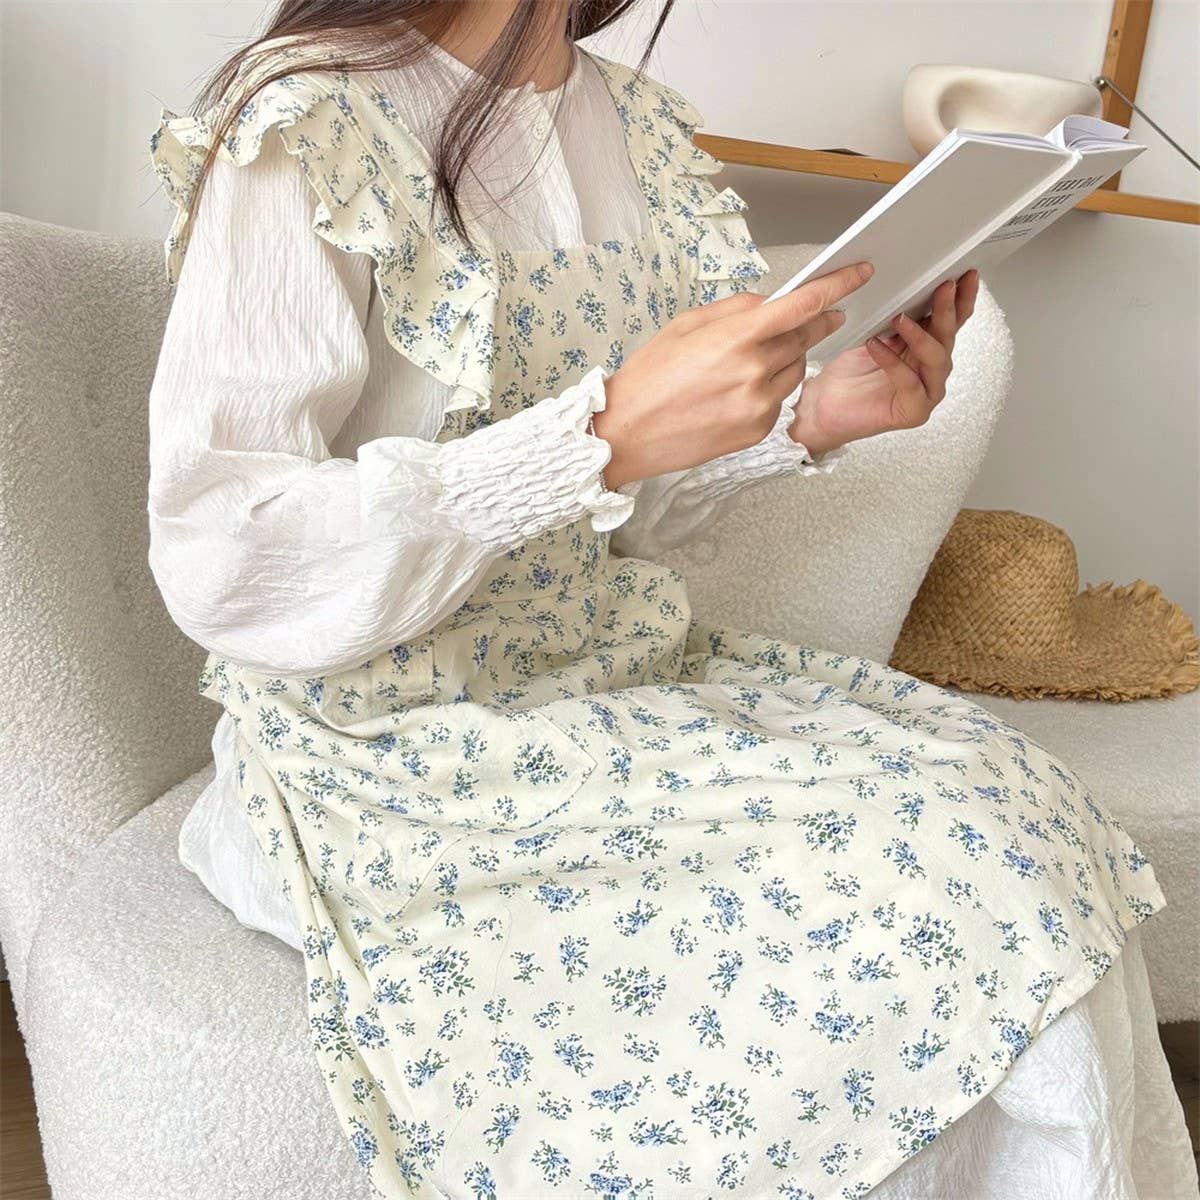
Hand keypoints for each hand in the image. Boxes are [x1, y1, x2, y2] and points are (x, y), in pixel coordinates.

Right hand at [593, 261, 874, 488]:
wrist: (627, 433)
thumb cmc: (649, 377)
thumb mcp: (685, 324)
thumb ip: (735, 309)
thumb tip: (770, 302)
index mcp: (736, 337)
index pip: (803, 304)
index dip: (839, 285)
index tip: (860, 272)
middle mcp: (754, 371)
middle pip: (805, 336)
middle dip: (815, 322)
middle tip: (822, 314)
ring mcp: (759, 404)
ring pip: (795, 369)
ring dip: (788, 356)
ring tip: (751, 361)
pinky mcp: (758, 429)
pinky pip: (779, 398)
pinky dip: (770, 387)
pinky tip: (737, 391)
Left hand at [787, 269, 979, 456]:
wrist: (825, 406)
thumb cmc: (848, 372)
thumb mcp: (874, 332)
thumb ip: (895, 315)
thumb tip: (907, 284)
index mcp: (926, 346)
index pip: (953, 320)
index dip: (962, 297)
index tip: (966, 274)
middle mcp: (931, 368)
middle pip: (948, 336)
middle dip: (947, 310)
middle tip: (943, 287)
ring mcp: (927, 390)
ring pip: (936, 359)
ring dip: (919, 335)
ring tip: (900, 318)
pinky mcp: (914, 410)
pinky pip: (910, 383)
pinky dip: (893, 363)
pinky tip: (877, 346)